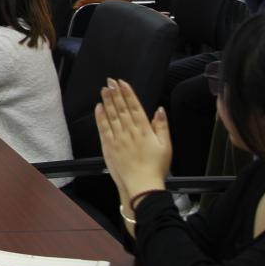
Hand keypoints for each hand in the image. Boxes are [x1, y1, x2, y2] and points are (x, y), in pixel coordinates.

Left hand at [94, 78, 169, 207]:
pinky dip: (100, 116)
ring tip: (104, 89)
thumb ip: (162, 126)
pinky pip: (103, 128)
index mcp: (144, 130)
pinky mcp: (109, 146)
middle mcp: (130, 132)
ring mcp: (118, 138)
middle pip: (121, 108)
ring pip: (111, 115)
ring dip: (107, 101)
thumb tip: (160, 110)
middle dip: (116, 93)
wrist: (141, 185)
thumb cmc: (155, 167)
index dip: (128, 93)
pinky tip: (98, 107)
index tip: (122, 83)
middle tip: (110, 81)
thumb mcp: (166, 146)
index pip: (135, 107)